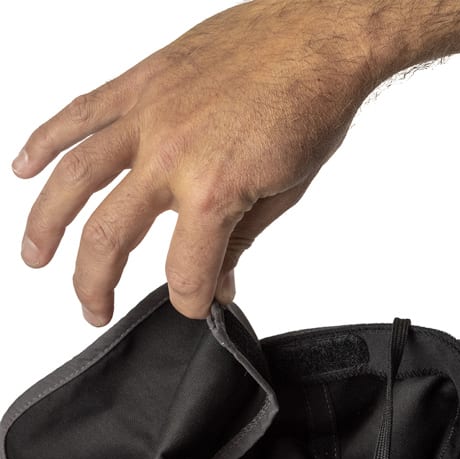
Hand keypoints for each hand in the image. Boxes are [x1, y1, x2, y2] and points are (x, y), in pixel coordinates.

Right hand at [12, 0, 377, 324]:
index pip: (184, 271)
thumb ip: (239, 242)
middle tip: (95, 310)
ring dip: (46, 223)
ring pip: (76, 177)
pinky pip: (80, 113)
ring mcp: (148, 116)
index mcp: (212, 192)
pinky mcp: (141, 82)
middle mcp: (169, 156)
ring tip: (34, 256)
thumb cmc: (310, 107)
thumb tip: (219, 282)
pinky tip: (23, 168)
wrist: (318, 34)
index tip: (192, 305)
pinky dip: (46, 141)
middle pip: (110, 236)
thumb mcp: (282, 193)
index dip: (188, 300)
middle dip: (97, 284)